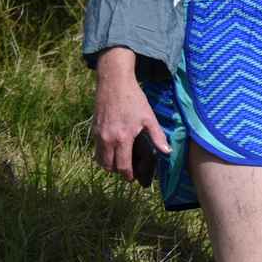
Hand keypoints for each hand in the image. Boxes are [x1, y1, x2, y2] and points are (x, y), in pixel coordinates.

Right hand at [92, 48, 167, 179]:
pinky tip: (113, 151)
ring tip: (120, 162)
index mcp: (122, 138)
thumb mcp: (149, 117)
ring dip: (109, 164)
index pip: (122, 166)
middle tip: (128, 170)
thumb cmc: (134, 100)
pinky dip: (102, 155)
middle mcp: (107, 139)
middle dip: (119, 171)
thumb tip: (167, 152)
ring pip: (100, 160)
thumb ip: (157, 136)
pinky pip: (96, 150)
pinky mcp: (94, 130)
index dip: (128, 175)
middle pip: (109, 166)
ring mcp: (98, 135)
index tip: (133, 177)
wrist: (114, 84)